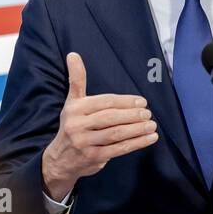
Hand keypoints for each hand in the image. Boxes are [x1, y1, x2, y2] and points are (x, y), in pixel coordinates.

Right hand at [41, 52, 158, 199]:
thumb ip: (76, 79)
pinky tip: (149, 139)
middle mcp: (77, 125)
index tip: (142, 101)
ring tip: (152, 126)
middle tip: (148, 113)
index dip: (124, 101)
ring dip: (137, 130)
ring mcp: (85, 143)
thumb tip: (73, 54)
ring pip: (115, 134)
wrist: (60, 159)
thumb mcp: (72, 101)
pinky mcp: (93, 158)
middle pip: (110, 118)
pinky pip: (118, 149)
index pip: (104, 102)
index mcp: (75, 108)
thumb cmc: (73, 125)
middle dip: (132, 115)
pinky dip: (136, 144)